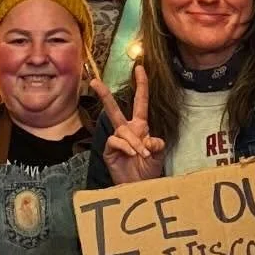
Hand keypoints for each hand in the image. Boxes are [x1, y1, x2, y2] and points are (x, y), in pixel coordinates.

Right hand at [92, 64, 165, 184]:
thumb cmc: (149, 170)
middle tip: (95, 81)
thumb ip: (157, 144)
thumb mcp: (159, 155)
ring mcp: (117, 140)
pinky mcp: (109, 150)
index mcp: (140, 127)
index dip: (141, 85)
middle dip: (104, 95)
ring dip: (133, 141)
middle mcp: (126, 130)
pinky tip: (132, 155)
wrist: (140, 186)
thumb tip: (147, 140)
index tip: (140, 67)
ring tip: (141, 154)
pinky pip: (116, 141)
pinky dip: (126, 147)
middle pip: (114, 109)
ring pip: (121, 130)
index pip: (140, 102)